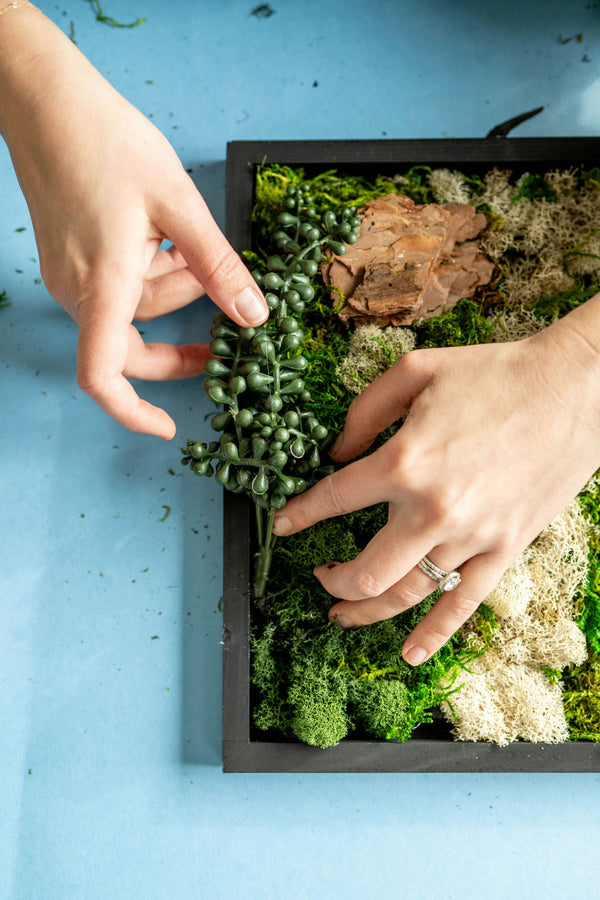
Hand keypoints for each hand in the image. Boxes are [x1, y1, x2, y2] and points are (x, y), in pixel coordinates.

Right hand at [0, 9, 266, 437]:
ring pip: (132, 310)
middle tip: (225, 333)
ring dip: (171, 289)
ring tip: (187, 242)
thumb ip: (218, 265)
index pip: (104, 374)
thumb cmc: (106, 140)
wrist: (46, 98)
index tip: (166, 428)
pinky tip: (162, 236)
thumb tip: (254, 316)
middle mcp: (78, 289)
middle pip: (131, 346)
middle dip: (179, 343)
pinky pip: (117, 287)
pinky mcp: (69, 258)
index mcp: (102, 284)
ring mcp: (69, 274)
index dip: (133, 412)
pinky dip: (149, 274)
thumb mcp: (179, 204)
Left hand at [273, 306, 599, 663]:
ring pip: (407, 595)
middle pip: (364, 571)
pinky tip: (410, 654)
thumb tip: (335, 452)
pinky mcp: (505, 549)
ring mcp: (471, 538)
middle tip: (318, 572)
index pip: (333, 500)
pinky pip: (463, 604)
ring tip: (340, 615)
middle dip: (331, 579)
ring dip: (365, 611)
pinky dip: (434, 635)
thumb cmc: (495, 374)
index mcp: (404, 463)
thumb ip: (364, 411)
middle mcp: (432, 511)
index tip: (281, 523)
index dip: (300, 514)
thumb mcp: (416, 371)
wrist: (573, 390)